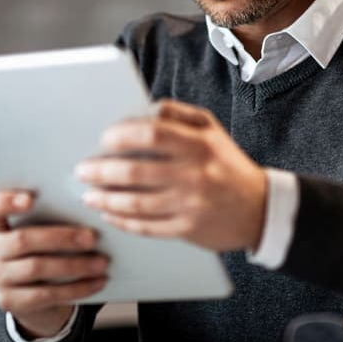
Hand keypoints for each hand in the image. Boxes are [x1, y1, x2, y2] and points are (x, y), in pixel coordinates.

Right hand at [0, 189, 108, 338]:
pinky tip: (97, 282)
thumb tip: (90, 209)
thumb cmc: (45, 251)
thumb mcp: (43, 231)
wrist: (34, 296)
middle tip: (92, 238)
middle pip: (21, 240)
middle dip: (61, 238)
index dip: (3, 201)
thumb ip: (53, 217)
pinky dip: (76, 288)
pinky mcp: (10, 301)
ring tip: (102, 262)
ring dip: (74, 265)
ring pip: (36, 268)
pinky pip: (45, 294)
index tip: (31, 199)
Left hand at [74, 99, 267, 251]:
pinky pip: (146, 227)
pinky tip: (107, 213)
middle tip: (82, 170)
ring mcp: (191, 205)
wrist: (260, 209)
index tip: (104, 138)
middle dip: (101, 171)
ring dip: (105, 198)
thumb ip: (176, 114)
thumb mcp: (210, 129)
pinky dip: (121, 220)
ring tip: (88, 193)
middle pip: (135, 172)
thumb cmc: (227, 163)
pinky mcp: (187, 230)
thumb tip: (140, 111)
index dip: (121, 135)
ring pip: (136, 203)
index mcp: (199, 144)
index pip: (152, 135)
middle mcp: (195, 175)